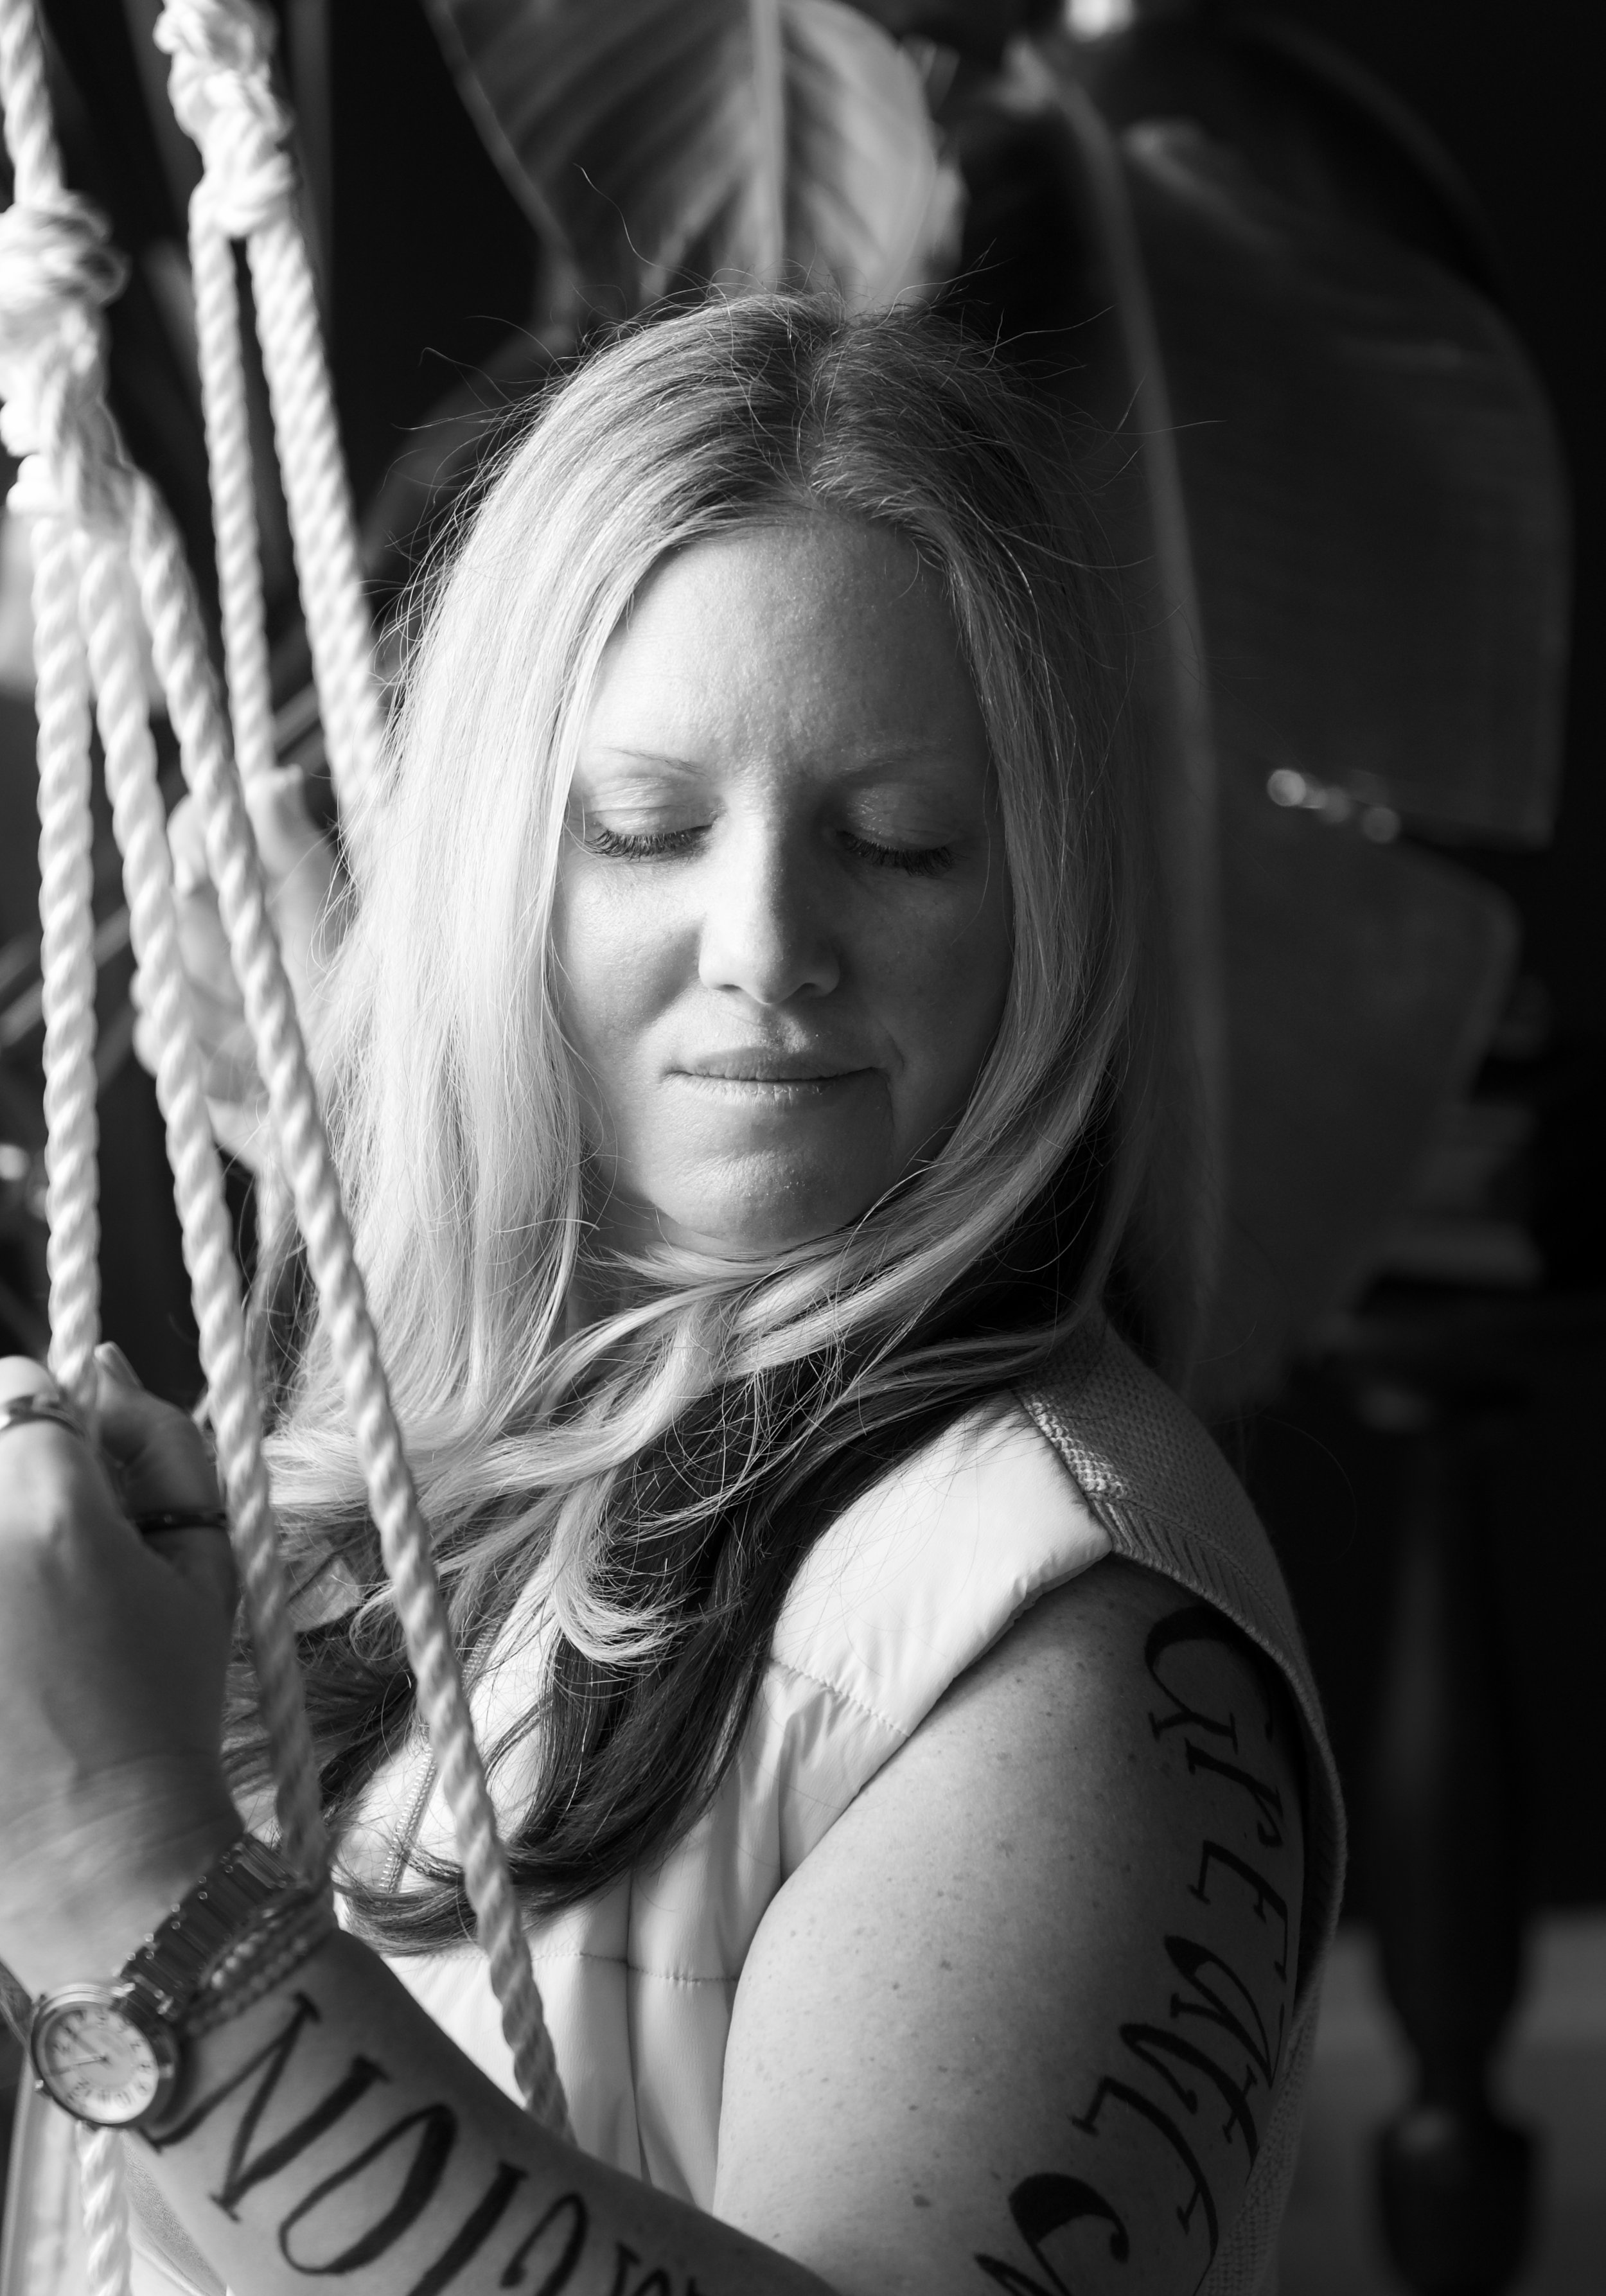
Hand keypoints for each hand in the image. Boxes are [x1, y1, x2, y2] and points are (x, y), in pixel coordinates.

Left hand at [0, 1350, 241, 1993]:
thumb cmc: (167, 1711)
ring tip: (25, 1615)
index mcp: (50, 1509)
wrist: (98, 1861)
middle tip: (47, 1561)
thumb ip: (166, 1449)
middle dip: (11, 1480)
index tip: (69, 1471)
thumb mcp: (207, 1569)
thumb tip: (103, 1370)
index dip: (52, 1421)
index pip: (23, 1384)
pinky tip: (9, 1660)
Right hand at [138, 766, 342, 1169]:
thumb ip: (298, 863)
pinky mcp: (188, 1063)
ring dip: (217, 1013)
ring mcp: (199, 1001)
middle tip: (258, 972)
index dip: (195, 833)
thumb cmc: (375, 1026)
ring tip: (274, 1038)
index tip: (206, 855)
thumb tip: (272, 778)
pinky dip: (212, 1066)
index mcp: (265, 891)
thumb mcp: (342, 938)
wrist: (378, 1125)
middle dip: (211, 941)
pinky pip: (161, 1044)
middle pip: (169, 908)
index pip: (199, 834)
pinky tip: (256, 1081)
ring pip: (156, 979)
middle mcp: (224, 939)